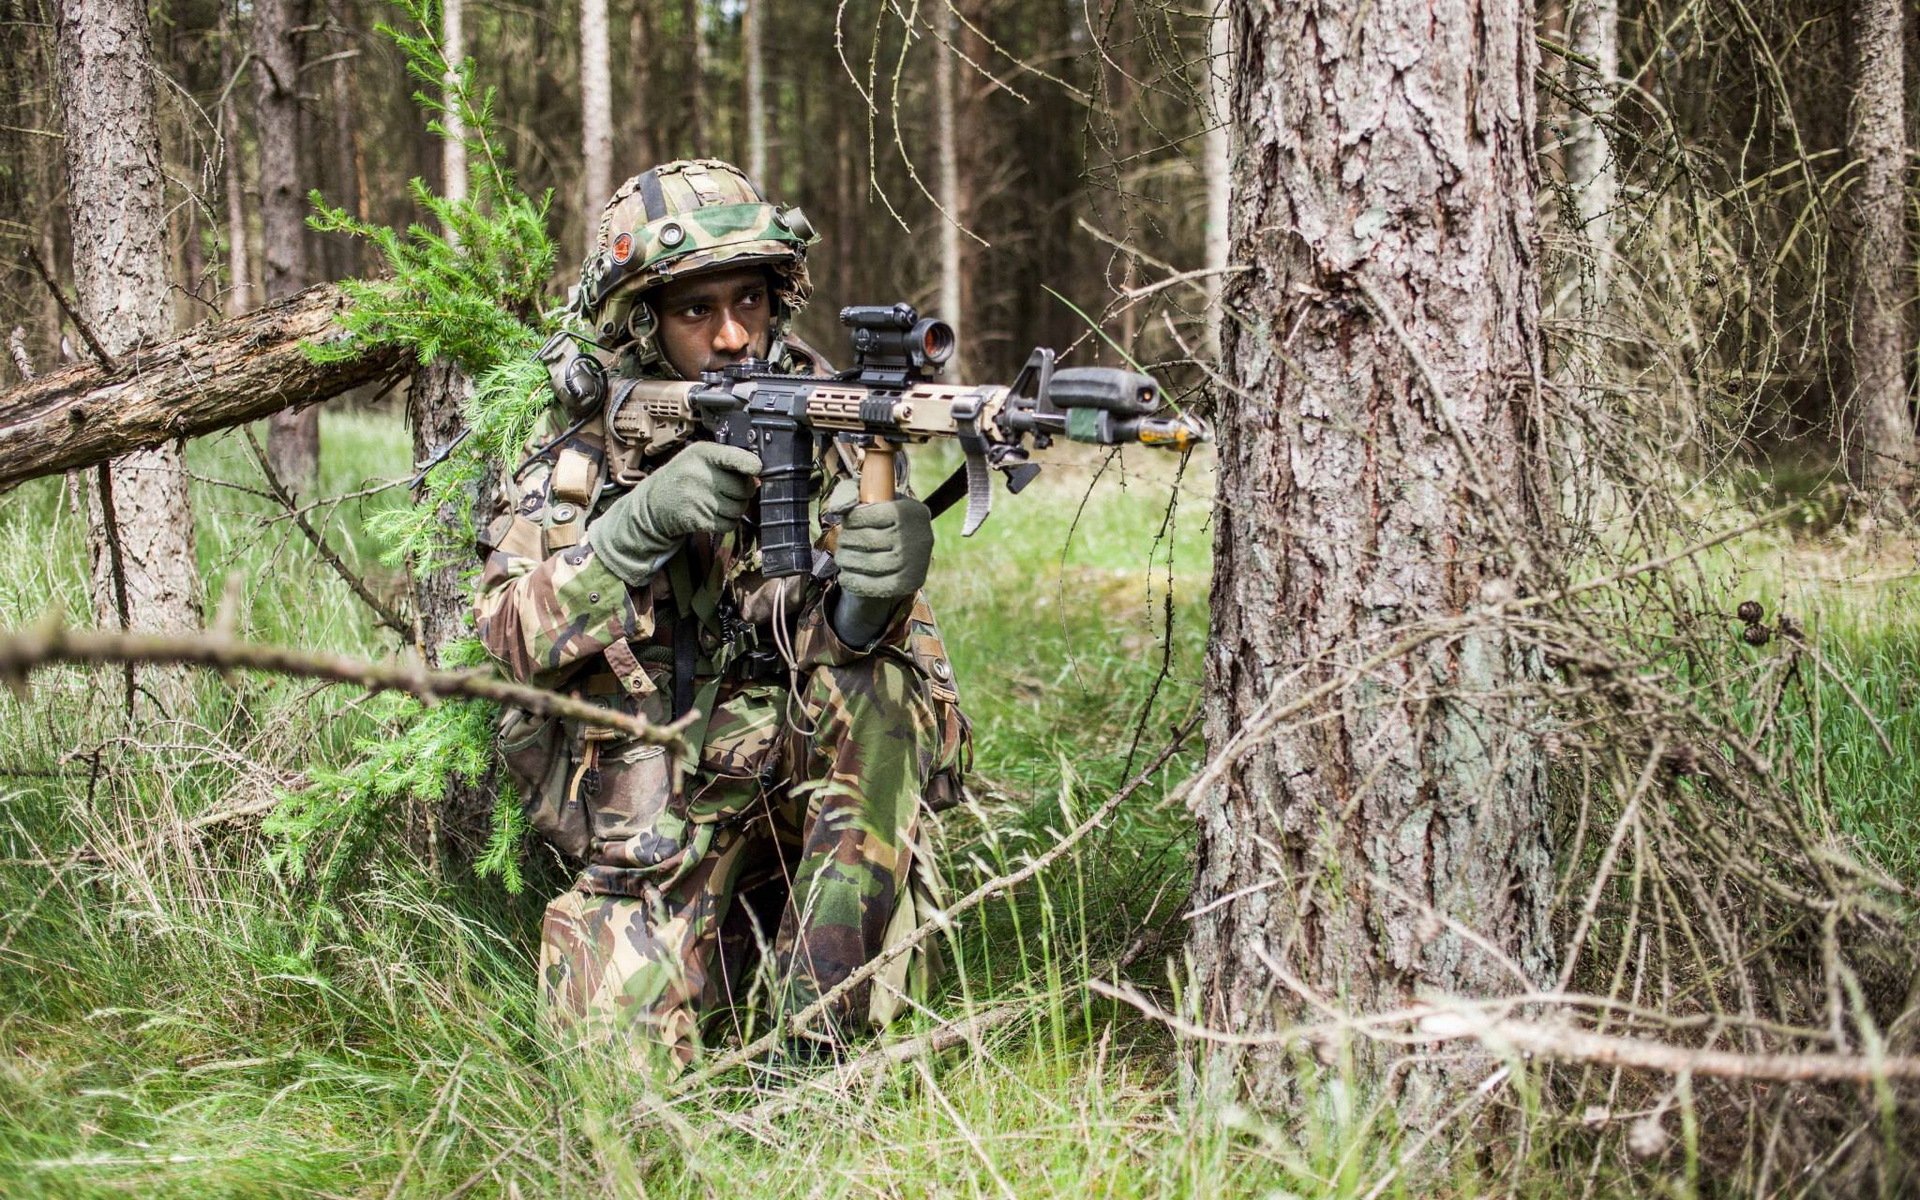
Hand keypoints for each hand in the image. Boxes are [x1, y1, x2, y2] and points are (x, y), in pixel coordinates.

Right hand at [589, 442, 760, 582]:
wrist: (653, 504)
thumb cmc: (683, 477)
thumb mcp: (698, 460)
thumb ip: (727, 462)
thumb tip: (758, 476)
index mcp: (702, 453)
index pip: (735, 457)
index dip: (751, 464)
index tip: (757, 468)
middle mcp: (699, 474)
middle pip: (743, 488)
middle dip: (743, 493)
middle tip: (731, 491)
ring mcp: (698, 498)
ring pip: (738, 508)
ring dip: (736, 509)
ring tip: (721, 503)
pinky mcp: (697, 519)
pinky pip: (728, 524)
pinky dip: (728, 523)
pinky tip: (716, 515)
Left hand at [835, 497, 932, 598]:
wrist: (910, 546)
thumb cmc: (885, 517)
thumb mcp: (873, 495)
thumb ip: (850, 491)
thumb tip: (836, 509)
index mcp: (911, 511)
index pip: (870, 514)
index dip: (851, 519)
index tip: (847, 522)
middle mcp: (919, 536)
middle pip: (869, 540)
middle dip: (847, 541)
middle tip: (842, 541)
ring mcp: (916, 563)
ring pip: (871, 563)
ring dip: (848, 561)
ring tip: (841, 558)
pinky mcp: (910, 583)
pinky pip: (877, 586)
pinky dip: (855, 582)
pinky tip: (844, 577)